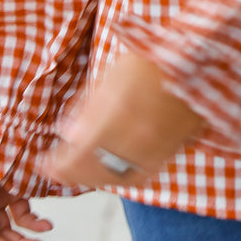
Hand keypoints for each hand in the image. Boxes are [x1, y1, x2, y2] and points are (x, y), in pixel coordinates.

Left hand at [38, 53, 203, 190]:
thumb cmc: (151, 60)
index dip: (57, 165)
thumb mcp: (110, 76)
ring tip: (81, 173)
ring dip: (95, 179)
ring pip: (118, 179)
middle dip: (73, 175)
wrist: (197, 61)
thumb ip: (87, 108)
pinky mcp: (170, 152)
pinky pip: (140, 176)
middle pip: (96, 173)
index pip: (78, 156)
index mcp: (117, 116)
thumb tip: (66, 134)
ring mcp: (155, 148)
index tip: (43, 165)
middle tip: (58, 171)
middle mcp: (136, 139)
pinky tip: (112, 171)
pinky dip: (121, 178)